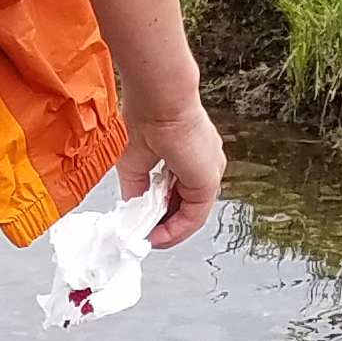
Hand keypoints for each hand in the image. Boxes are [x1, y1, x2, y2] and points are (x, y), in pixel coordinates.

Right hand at [120, 102, 224, 250]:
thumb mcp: (134, 163)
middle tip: (145, 235)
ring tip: (149, 239)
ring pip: (192, 214)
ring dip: (169, 231)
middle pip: (187, 205)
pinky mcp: (207, 182)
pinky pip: (194, 217)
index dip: (160, 212)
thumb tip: (132, 208)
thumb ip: (136, 189)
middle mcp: (204, 164)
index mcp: (189, 154)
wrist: (158, 101)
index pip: (179, 192)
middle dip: (164, 224)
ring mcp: (209, 173)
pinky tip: (157, 237)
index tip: (144, 224)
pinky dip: (175, 231)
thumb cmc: (146, 118)